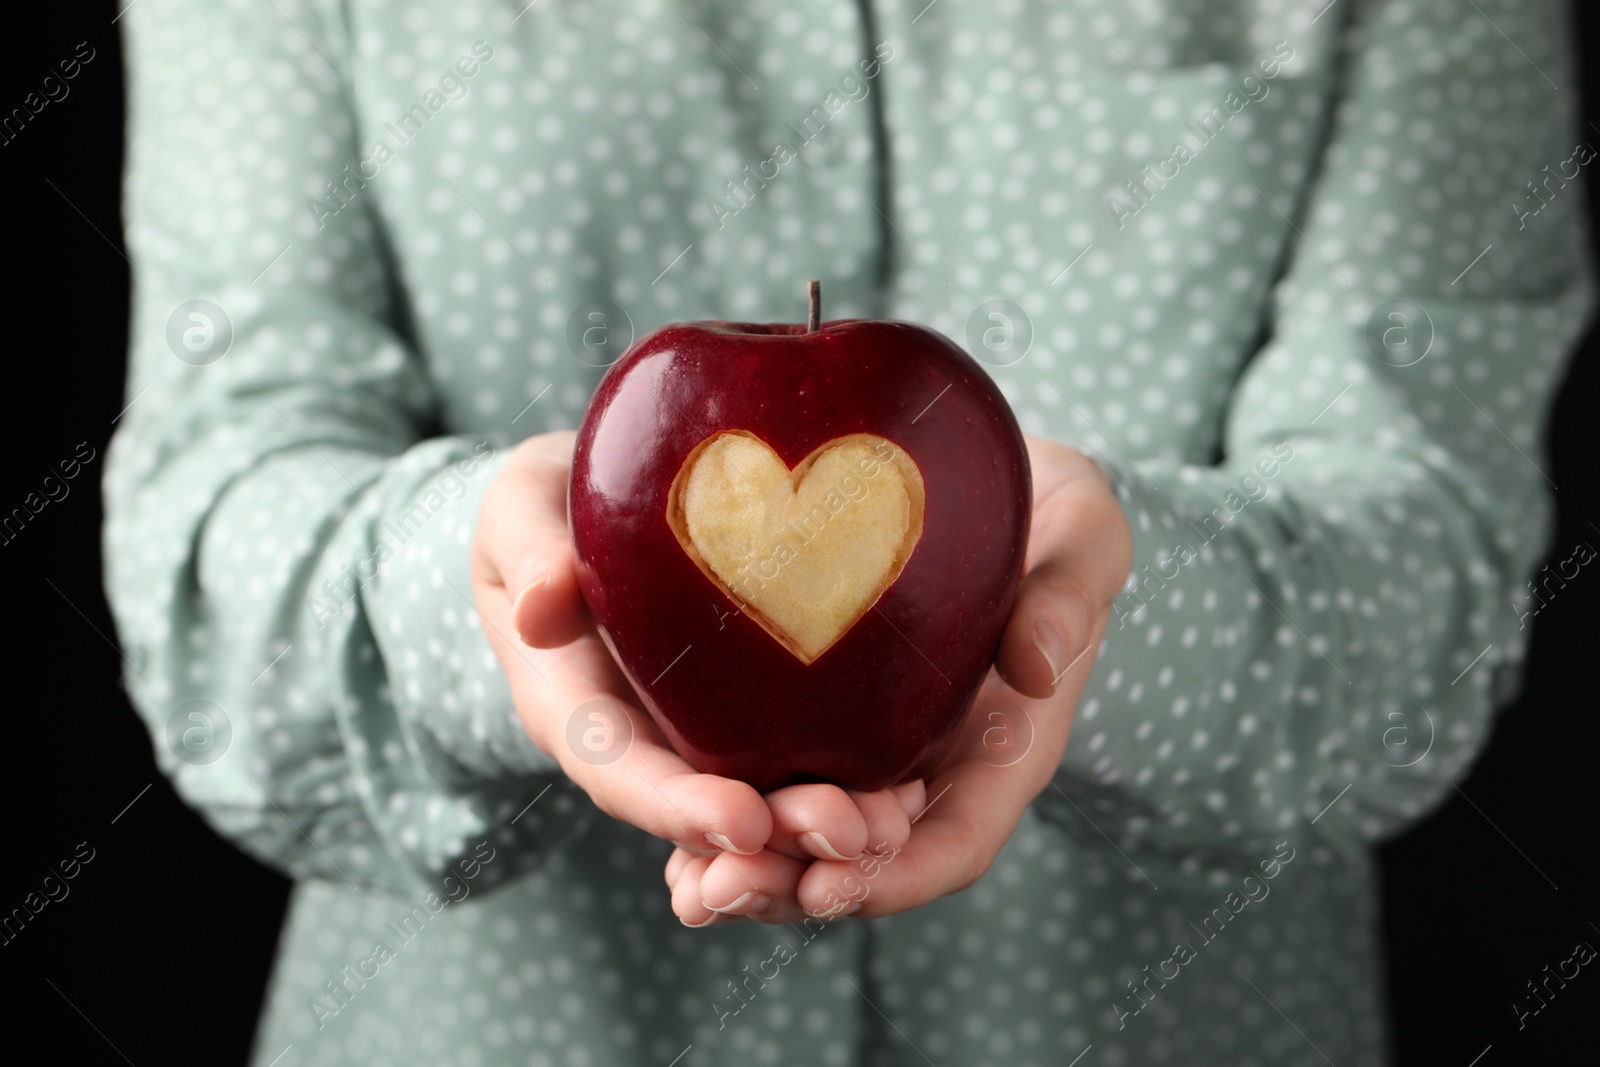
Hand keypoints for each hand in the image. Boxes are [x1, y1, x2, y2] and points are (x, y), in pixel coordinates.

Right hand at [474, 433, 916, 903]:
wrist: (583, 504)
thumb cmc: (543, 503)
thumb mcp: (521, 510)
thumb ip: (530, 551)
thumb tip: (537, 609)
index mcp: (574, 707)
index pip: (618, 771)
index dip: (676, 806)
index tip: (743, 824)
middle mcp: (638, 738)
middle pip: (700, 806)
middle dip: (775, 835)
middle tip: (853, 837)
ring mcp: (692, 731)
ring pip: (757, 794)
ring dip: (824, 822)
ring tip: (896, 827)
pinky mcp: (744, 708)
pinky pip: (793, 753)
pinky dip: (848, 778)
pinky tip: (913, 788)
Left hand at [663, 435, 1131, 924]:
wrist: (996, 490)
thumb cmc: (1051, 514)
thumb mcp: (1083, 534)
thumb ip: (1071, 595)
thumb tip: (1038, 668)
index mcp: (1002, 748)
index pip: (954, 843)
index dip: (894, 876)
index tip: (828, 883)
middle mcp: (934, 769)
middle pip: (867, 863)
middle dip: (795, 887)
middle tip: (720, 890)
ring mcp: (875, 752)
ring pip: (809, 840)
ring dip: (750, 872)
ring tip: (686, 889)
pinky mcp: (822, 719)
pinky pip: (771, 783)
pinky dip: (725, 821)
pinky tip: (670, 838)